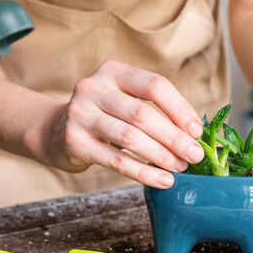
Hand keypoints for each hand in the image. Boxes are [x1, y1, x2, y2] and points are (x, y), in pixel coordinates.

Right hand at [32, 60, 205, 188]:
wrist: (55, 131)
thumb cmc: (104, 117)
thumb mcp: (124, 101)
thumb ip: (154, 110)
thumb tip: (195, 134)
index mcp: (113, 71)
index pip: (154, 85)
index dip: (180, 109)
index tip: (197, 131)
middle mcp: (93, 88)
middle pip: (143, 114)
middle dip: (174, 137)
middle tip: (195, 156)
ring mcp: (80, 114)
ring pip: (130, 137)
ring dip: (161, 156)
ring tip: (180, 168)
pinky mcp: (74, 141)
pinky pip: (117, 160)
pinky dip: (144, 173)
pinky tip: (163, 181)